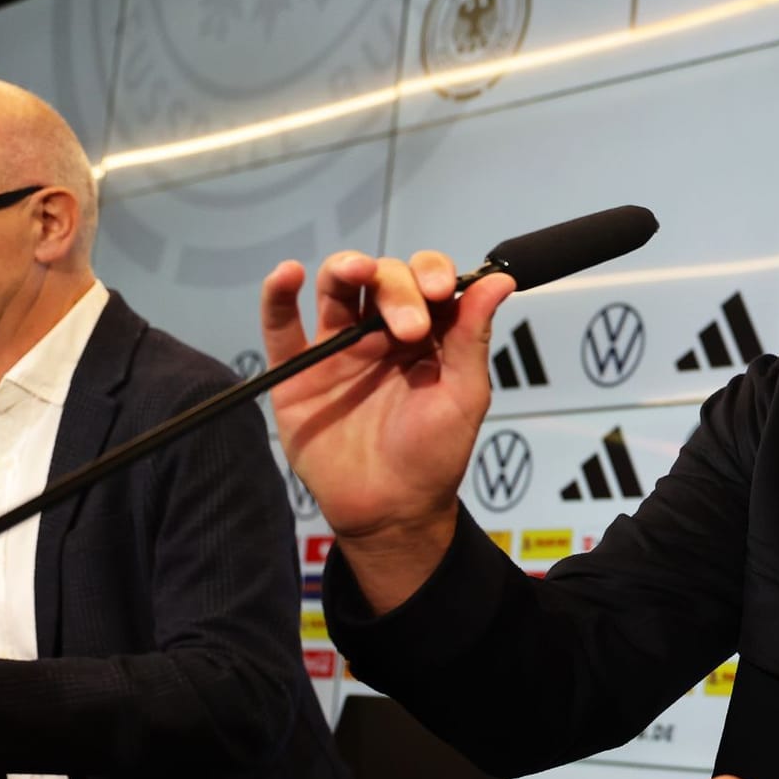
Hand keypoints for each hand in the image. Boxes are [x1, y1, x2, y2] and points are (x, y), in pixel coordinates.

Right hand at [262, 252, 515, 612]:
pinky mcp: (297, 372)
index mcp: (425, 334)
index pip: (426, 280)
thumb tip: (501, 280)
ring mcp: (338, 348)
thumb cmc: (433, 456)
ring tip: (356, 271)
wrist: (392, 510)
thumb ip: (473, 335)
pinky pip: (281, 327)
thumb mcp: (465, 395)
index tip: (443, 290)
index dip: (432, 274)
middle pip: (383, 279)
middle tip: (409, 328)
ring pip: (335, 288)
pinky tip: (286, 274)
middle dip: (398, 290)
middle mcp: (380, 332)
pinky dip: (277, 296)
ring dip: (345, 268)